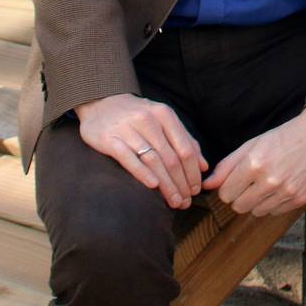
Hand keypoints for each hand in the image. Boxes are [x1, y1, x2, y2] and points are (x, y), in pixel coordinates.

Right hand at [77, 93, 207, 208]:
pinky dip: (142, 173)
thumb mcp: (163, 120)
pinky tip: (153, 186)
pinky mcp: (109, 139)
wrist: (101, 103)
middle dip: (181, 183)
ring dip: (166, 185)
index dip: (193, 172)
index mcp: (164, 115)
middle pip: (171, 158)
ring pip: (153, 161)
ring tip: (174, 201)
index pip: (185, 148)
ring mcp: (128, 129)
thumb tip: (203, 166)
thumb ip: (184, 140)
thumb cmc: (137, 116)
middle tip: (186, 202)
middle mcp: (148, 120)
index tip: (196, 190)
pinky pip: (128, 159)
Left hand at [201, 111, 305, 216]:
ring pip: (255, 212)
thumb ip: (227, 166)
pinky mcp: (299, 199)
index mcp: (254, 164)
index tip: (234, 181)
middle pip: (238, 206)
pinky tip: (280, 187)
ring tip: (266, 183)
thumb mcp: (252, 144)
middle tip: (249, 183)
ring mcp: (285, 192)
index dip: (227, 187)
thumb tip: (207, 185)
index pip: (225, 194)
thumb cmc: (284, 136)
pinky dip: (273, 203)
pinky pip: (274, 212)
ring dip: (256, 201)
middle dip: (239, 196)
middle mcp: (269, 181)